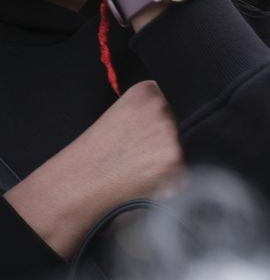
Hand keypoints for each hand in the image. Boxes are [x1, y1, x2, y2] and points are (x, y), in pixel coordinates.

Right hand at [3, 81, 186, 256]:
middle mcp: (159, 109)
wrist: (75, 186)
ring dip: (169, 161)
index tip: (148, 132)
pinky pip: (183, 172)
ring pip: (183, 149)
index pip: (173, 99)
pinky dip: (170, 180)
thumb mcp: (116, 117)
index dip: (162, 120)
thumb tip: (170, 116)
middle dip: (166, 141)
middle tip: (139, 156)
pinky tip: (145, 181)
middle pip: (181, 124)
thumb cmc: (91, 156)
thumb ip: (145, 111)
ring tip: (138, 170)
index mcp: (145, 93)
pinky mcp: (175, 161)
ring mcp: (169, 135)